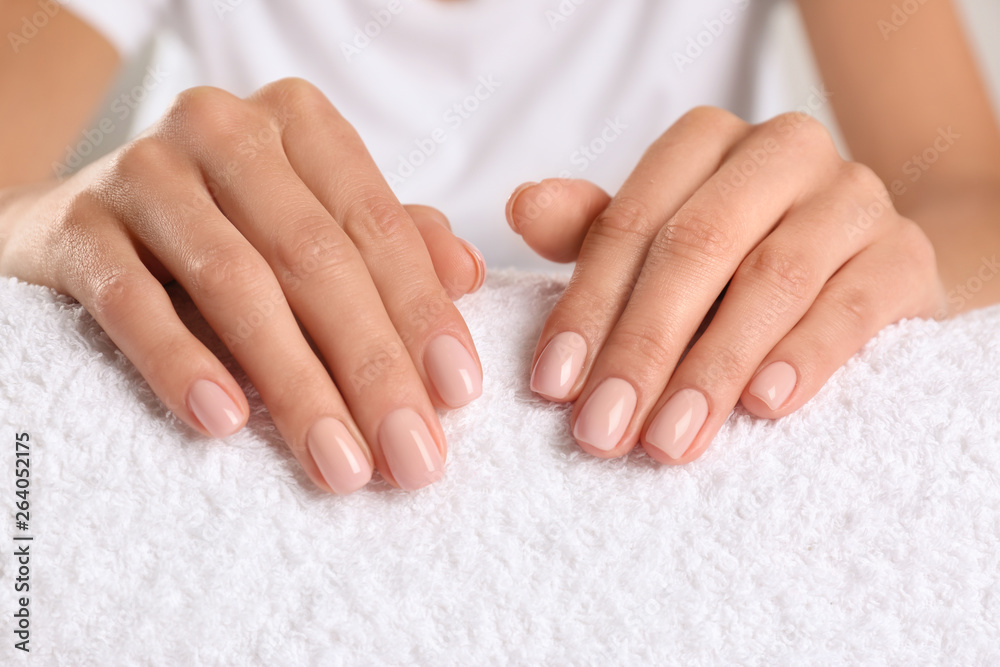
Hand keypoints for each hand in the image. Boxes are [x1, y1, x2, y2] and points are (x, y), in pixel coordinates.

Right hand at [0, 78, 484, 492]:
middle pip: (315, 259)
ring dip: (295, 384)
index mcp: (298, 124)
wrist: (82, 224)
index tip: (459, 398)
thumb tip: (468, 274)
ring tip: (339, 463)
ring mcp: (144, 171)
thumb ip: (389, 242)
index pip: (376, 227)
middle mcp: (224, 131)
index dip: (422, 314)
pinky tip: (224, 421)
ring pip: (236, 283)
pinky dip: (181, 361)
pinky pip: (134, 300)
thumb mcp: (313, 224)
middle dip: (372, 367)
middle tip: (411, 457)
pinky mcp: (76, 225)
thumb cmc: (227, 229)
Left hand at [507, 106, 944, 462]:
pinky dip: (805, 356)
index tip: (552, 388)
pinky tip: (764, 405)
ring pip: (772, 280)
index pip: (632, 222)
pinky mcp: (905, 254)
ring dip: (712, 367)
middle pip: (697, 247)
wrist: (862, 263)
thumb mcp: (661, 241)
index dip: (587, 307)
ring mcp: (852, 197)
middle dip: (642, 347)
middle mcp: (781, 151)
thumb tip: (522, 206)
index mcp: (707, 142)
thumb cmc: (738, 259)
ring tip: (669, 439)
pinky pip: (855, 305)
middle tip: (602, 431)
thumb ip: (595, 228)